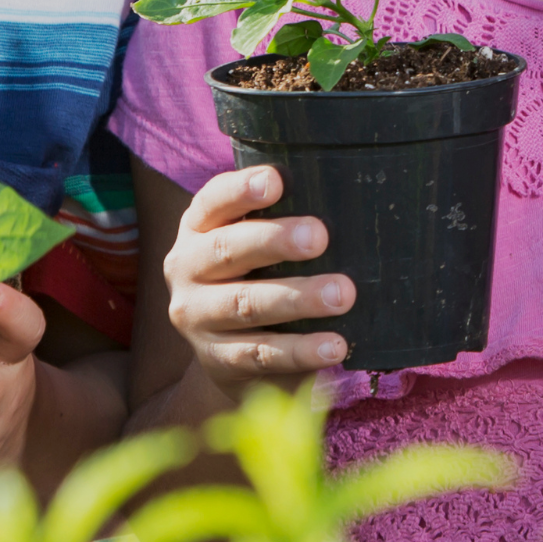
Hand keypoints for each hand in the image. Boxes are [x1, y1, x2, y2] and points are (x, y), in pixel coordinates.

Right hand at [163, 165, 356, 388]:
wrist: (231, 352)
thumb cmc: (259, 276)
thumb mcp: (260, 245)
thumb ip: (288, 222)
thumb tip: (354, 207)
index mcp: (199, 228)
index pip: (214, 201)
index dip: (241, 190)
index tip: (275, 182)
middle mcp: (187, 268)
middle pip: (227, 249)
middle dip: (274, 241)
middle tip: (319, 237)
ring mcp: (196, 316)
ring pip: (245, 304)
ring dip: (297, 299)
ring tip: (342, 295)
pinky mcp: (216, 359)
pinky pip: (260, 354)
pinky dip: (300, 350)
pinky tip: (334, 346)